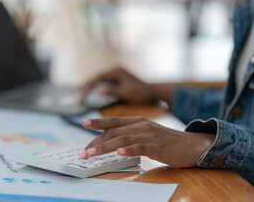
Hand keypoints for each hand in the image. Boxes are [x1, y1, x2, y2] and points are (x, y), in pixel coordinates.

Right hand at [79, 68, 171, 103]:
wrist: (153, 93)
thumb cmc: (141, 93)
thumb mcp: (126, 92)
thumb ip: (112, 90)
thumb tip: (97, 90)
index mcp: (117, 71)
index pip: (98, 77)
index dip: (88, 85)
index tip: (81, 93)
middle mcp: (115, 71)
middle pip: (97, 78)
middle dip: (86, 86)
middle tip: (77, 95)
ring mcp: (115, 76)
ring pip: (98, 80)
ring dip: (89, 87)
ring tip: (79, 94)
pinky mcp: (116, 81)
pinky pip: (103, 84)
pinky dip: (95, 88)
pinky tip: (89, 93)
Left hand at [79, 117, 215, 166]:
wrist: (192, 145)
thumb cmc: (166, 140)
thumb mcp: (146, 133)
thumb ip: (131, 134)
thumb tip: (112, 142)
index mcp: (137, 121)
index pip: (113, 122)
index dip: (98, 123)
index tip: (84, 124)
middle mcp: (141, 125)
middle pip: (113, 132)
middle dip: (95, 142)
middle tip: (83, 152)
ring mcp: (149, 135)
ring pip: (122, 139)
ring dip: (104, 147)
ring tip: (91, 154)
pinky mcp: (157, 146)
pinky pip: (141, 147)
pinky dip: (129, 150)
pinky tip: (119, 153)